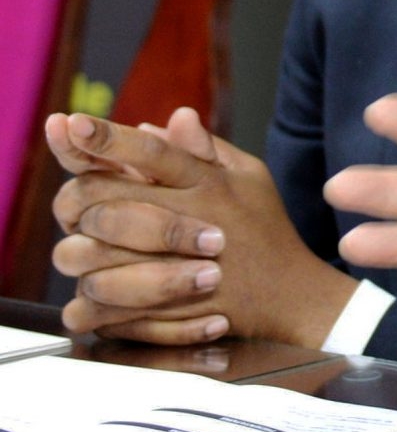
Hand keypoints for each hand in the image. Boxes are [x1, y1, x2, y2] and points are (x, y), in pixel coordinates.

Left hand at [47, 112, 355, 346]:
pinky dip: (84, 302)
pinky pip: (95, 305)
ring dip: (74, 250)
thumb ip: (205, 148)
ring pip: (87, 253)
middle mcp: (190, 219)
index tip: (70, 121)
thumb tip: (159, 122)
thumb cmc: (266, 230)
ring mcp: (173, 267)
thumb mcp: (250, 177)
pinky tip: (89, 295)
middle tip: (72, 202)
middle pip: (101, 197)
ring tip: (81, 248)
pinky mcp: (161, 310)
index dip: (107, 137)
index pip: (151, 152)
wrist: (290, 296)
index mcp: (208, 184)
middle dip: (72, 197)